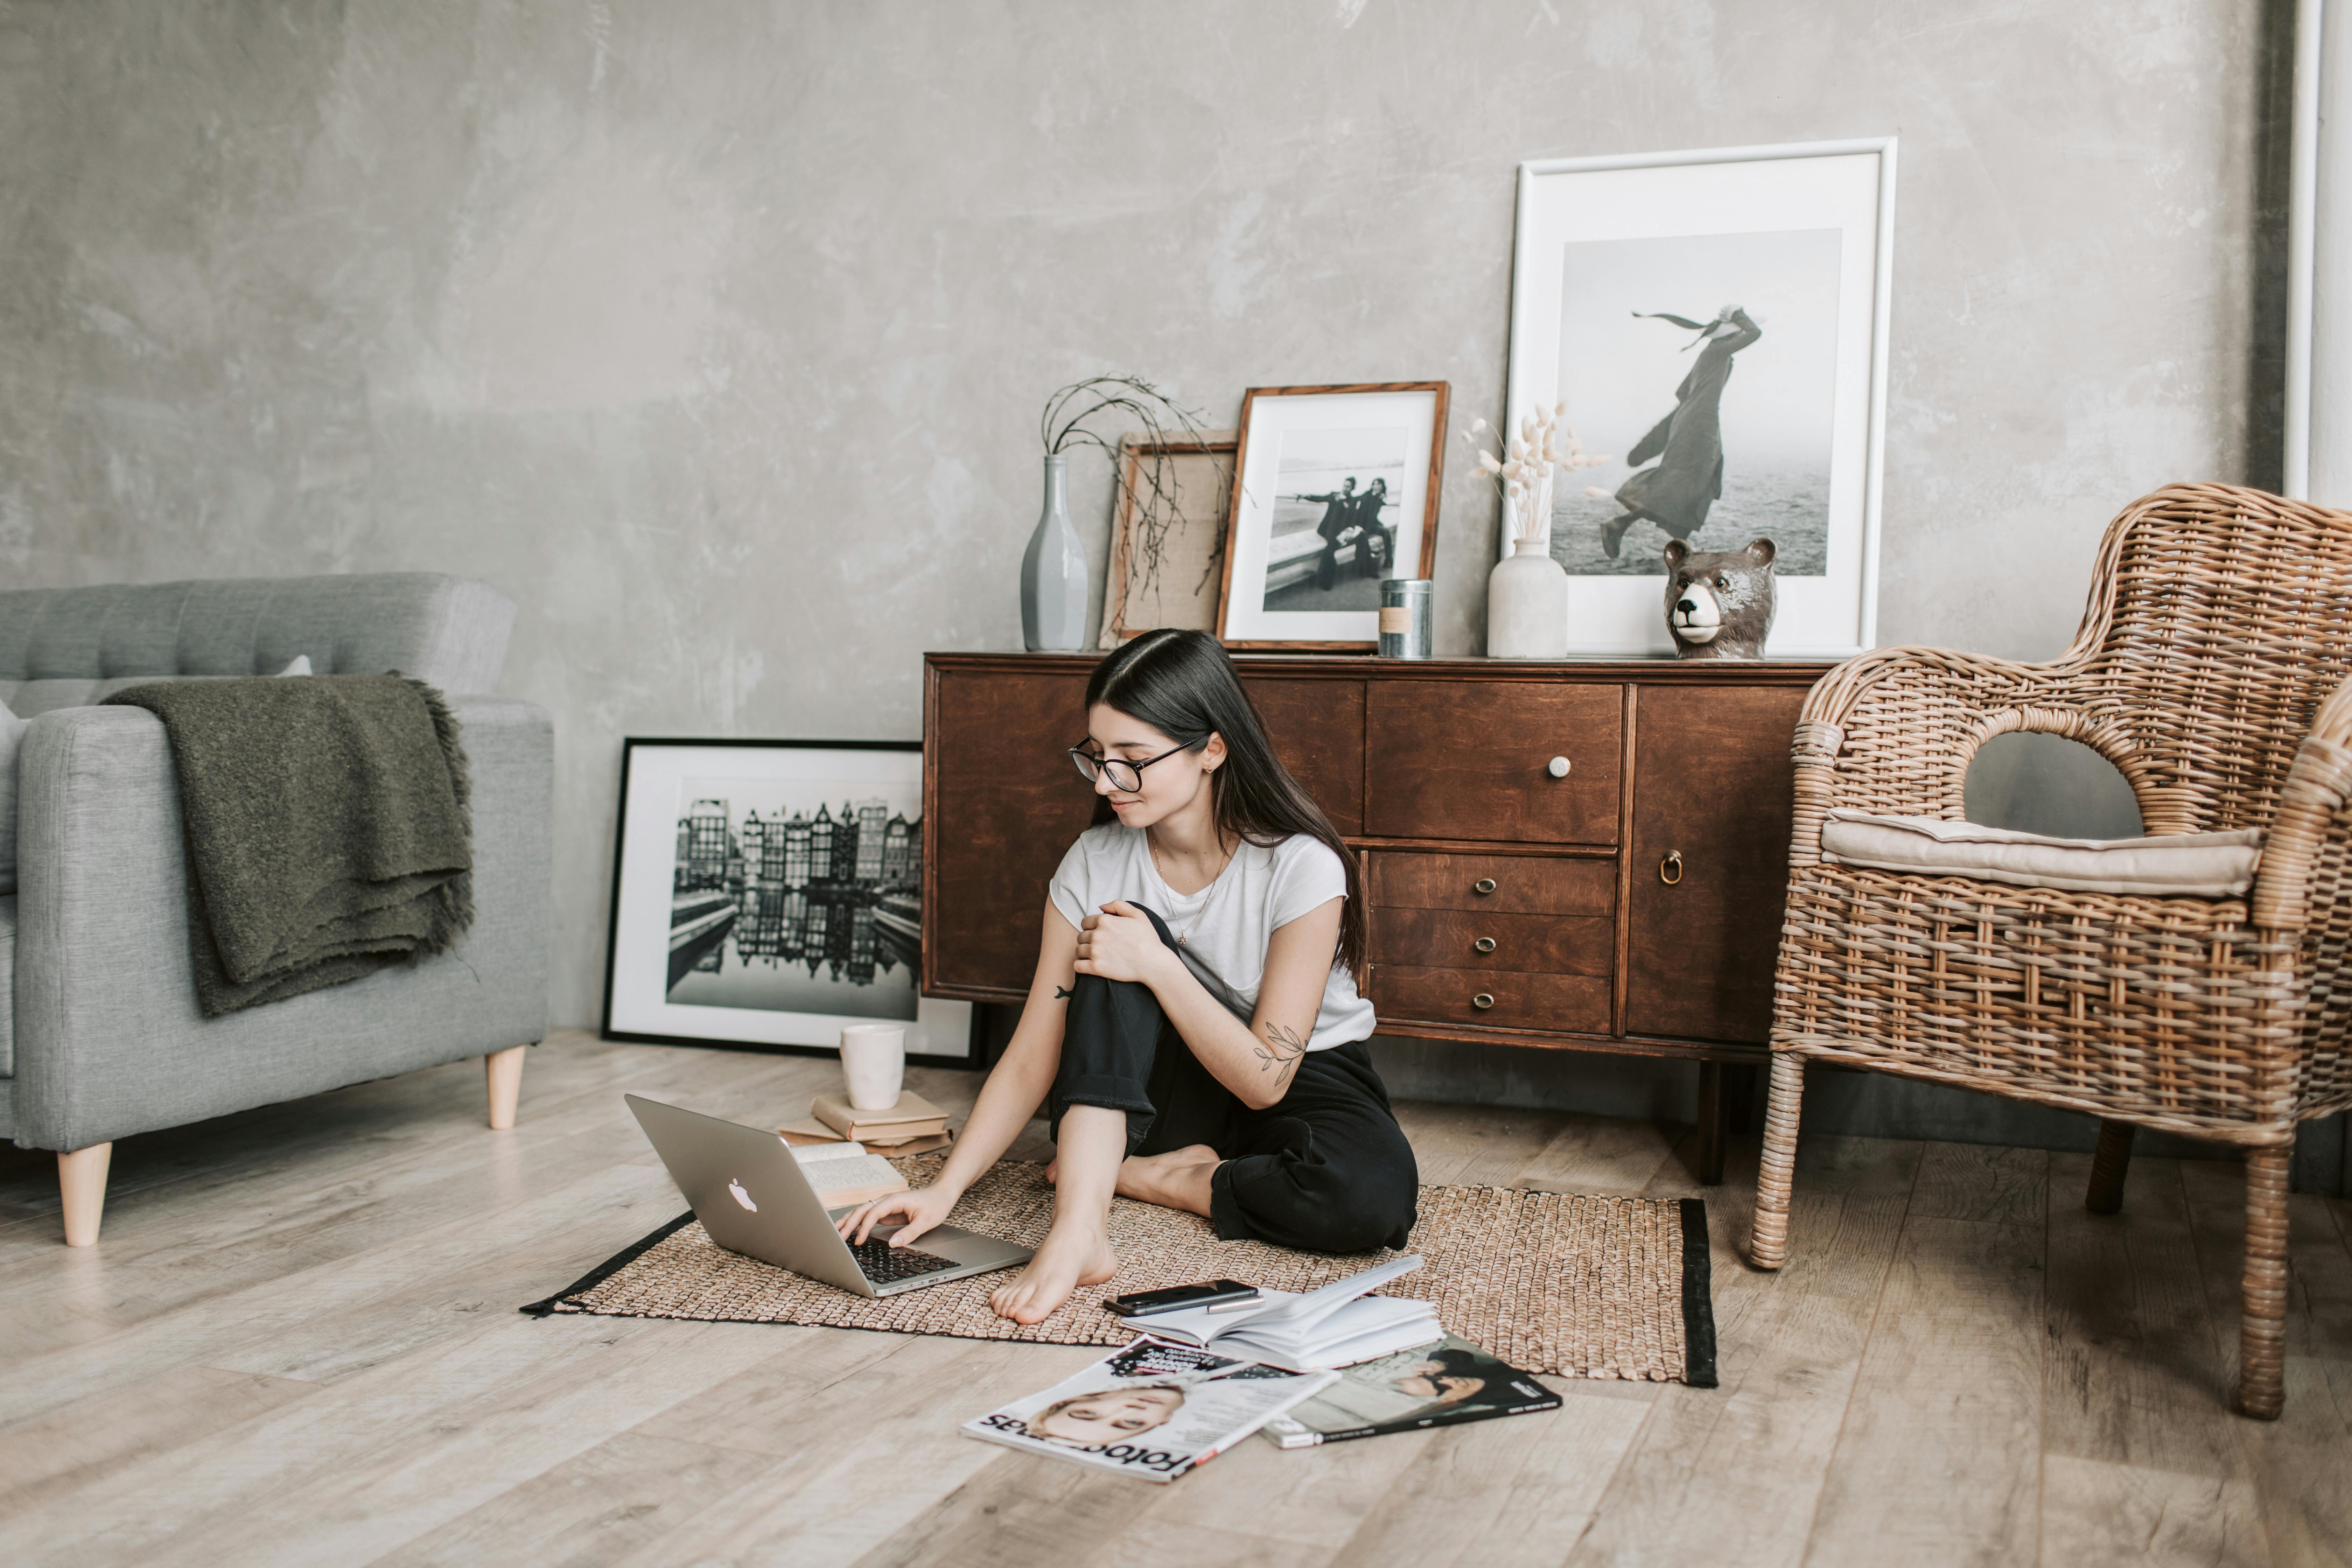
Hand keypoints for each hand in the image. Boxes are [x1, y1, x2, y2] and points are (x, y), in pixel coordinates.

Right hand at [835, 1181, 961, 1246]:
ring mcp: (884, 1206)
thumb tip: (893, 1243)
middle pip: (862, 1210)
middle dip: (849, 1224)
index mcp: (894, 1200)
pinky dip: (856, 1223)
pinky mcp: (885, 1212)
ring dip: (848, 1222)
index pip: (873, 1213)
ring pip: (861, 1212)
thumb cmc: (935, 1205)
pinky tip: (849, 1230)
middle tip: (838, 1239)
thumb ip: (909, 1232)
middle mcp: (886, 1201)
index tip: (859, 1241)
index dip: (864, 1227)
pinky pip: (867, 1217)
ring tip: (835, 1233)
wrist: (941, 1194)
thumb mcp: (926, 1221)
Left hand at [1075, 901, 1173, 983]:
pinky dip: (1080, 966)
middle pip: (1081, 936)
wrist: (1153, 962)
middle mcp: (1097, 935)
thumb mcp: (1138, 914)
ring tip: (1097, 956)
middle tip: (1101, 946)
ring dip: (1085, 953)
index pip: (1085, 922)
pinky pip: (1077, 966)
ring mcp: (1095, 952)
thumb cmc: (1148, 939)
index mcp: (1105, 920)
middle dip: (1088, 940)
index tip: (1100, 934)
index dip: (1092, 927)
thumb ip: (1118, 905)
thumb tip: (1101, 907)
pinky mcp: (1096, 968)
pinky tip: (1089, 965)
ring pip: (1078, 950)